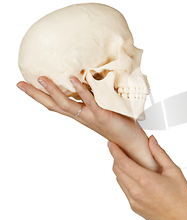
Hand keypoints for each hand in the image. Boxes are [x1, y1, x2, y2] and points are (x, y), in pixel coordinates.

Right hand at [17, 76, 143, 147]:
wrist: (132, 142)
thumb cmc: (120, 124)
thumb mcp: (105, 107)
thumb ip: (97, 96)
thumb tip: (93, 78)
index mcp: (80, 114)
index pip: (55, 105)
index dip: (39, 96)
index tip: (24, 85)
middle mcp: (82, 116)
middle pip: (53, 105)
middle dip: (36, 95)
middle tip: (20, 84)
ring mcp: (90, 117)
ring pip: (66, 105)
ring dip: (54, 91)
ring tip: (42, 78)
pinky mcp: (102, 116)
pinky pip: (90, 102)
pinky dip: (81, 91)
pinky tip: (73, 79)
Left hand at [109, 136, 186, 219]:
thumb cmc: (182, 198)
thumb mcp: (174, 171)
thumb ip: (160, 154)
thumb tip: (151, 141)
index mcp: (146, 180)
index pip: (122, 162)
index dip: (115, 151)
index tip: (112, 143)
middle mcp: (136, 192)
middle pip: (117, 170)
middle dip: (116, 158)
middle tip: (120, 150)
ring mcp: (134, 201)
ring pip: (119, 181)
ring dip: (121, 170)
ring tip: (129, 162)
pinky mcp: (134, 208)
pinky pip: (125, 191)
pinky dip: (126, 181)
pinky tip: (136, 177)